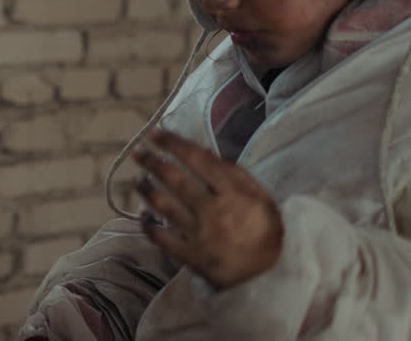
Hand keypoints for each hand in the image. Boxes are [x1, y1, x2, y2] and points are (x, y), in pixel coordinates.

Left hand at [132, 130, 282, 289]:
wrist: (272, 277)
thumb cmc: (266, 232)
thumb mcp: (261, 197)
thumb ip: (234, 174)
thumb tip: (204, 151)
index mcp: (234, 194)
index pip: (198, 161)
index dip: (174, 144)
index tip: (155, 133)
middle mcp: (214, 211)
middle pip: (176, 181)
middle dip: (153, 162)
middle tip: (138, 152)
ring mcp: (201, 235)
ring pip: (165, 206)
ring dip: (147, 191)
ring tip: (138, 180)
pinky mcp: (192, 257)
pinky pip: (163, 239)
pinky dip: (149, 226)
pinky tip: (143, 215)